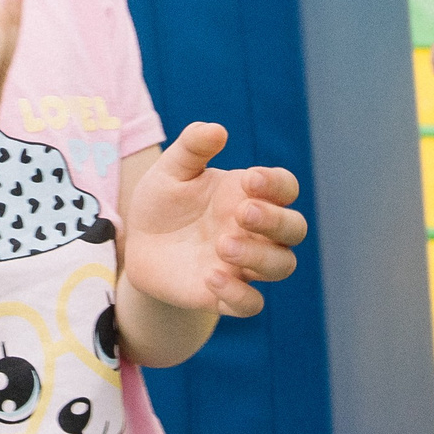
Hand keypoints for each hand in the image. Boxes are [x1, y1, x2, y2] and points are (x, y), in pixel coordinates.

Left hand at [122, 124, 306, 316]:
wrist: (138, 245)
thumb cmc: (163, 202)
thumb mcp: (171, 170)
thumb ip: (192, 147)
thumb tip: (217, 130)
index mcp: (249, 195)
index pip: (285, 188)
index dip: (277, 184)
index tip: (250, 179)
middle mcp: (256, 231)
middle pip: (295, 228)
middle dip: (276, 220)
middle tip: (242, 212)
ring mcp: (245, 265)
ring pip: (282, 266)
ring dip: (259, 256)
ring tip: (223, 245)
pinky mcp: (225, 295)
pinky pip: (251, 303)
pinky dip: (238, 293)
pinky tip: (211, 276)